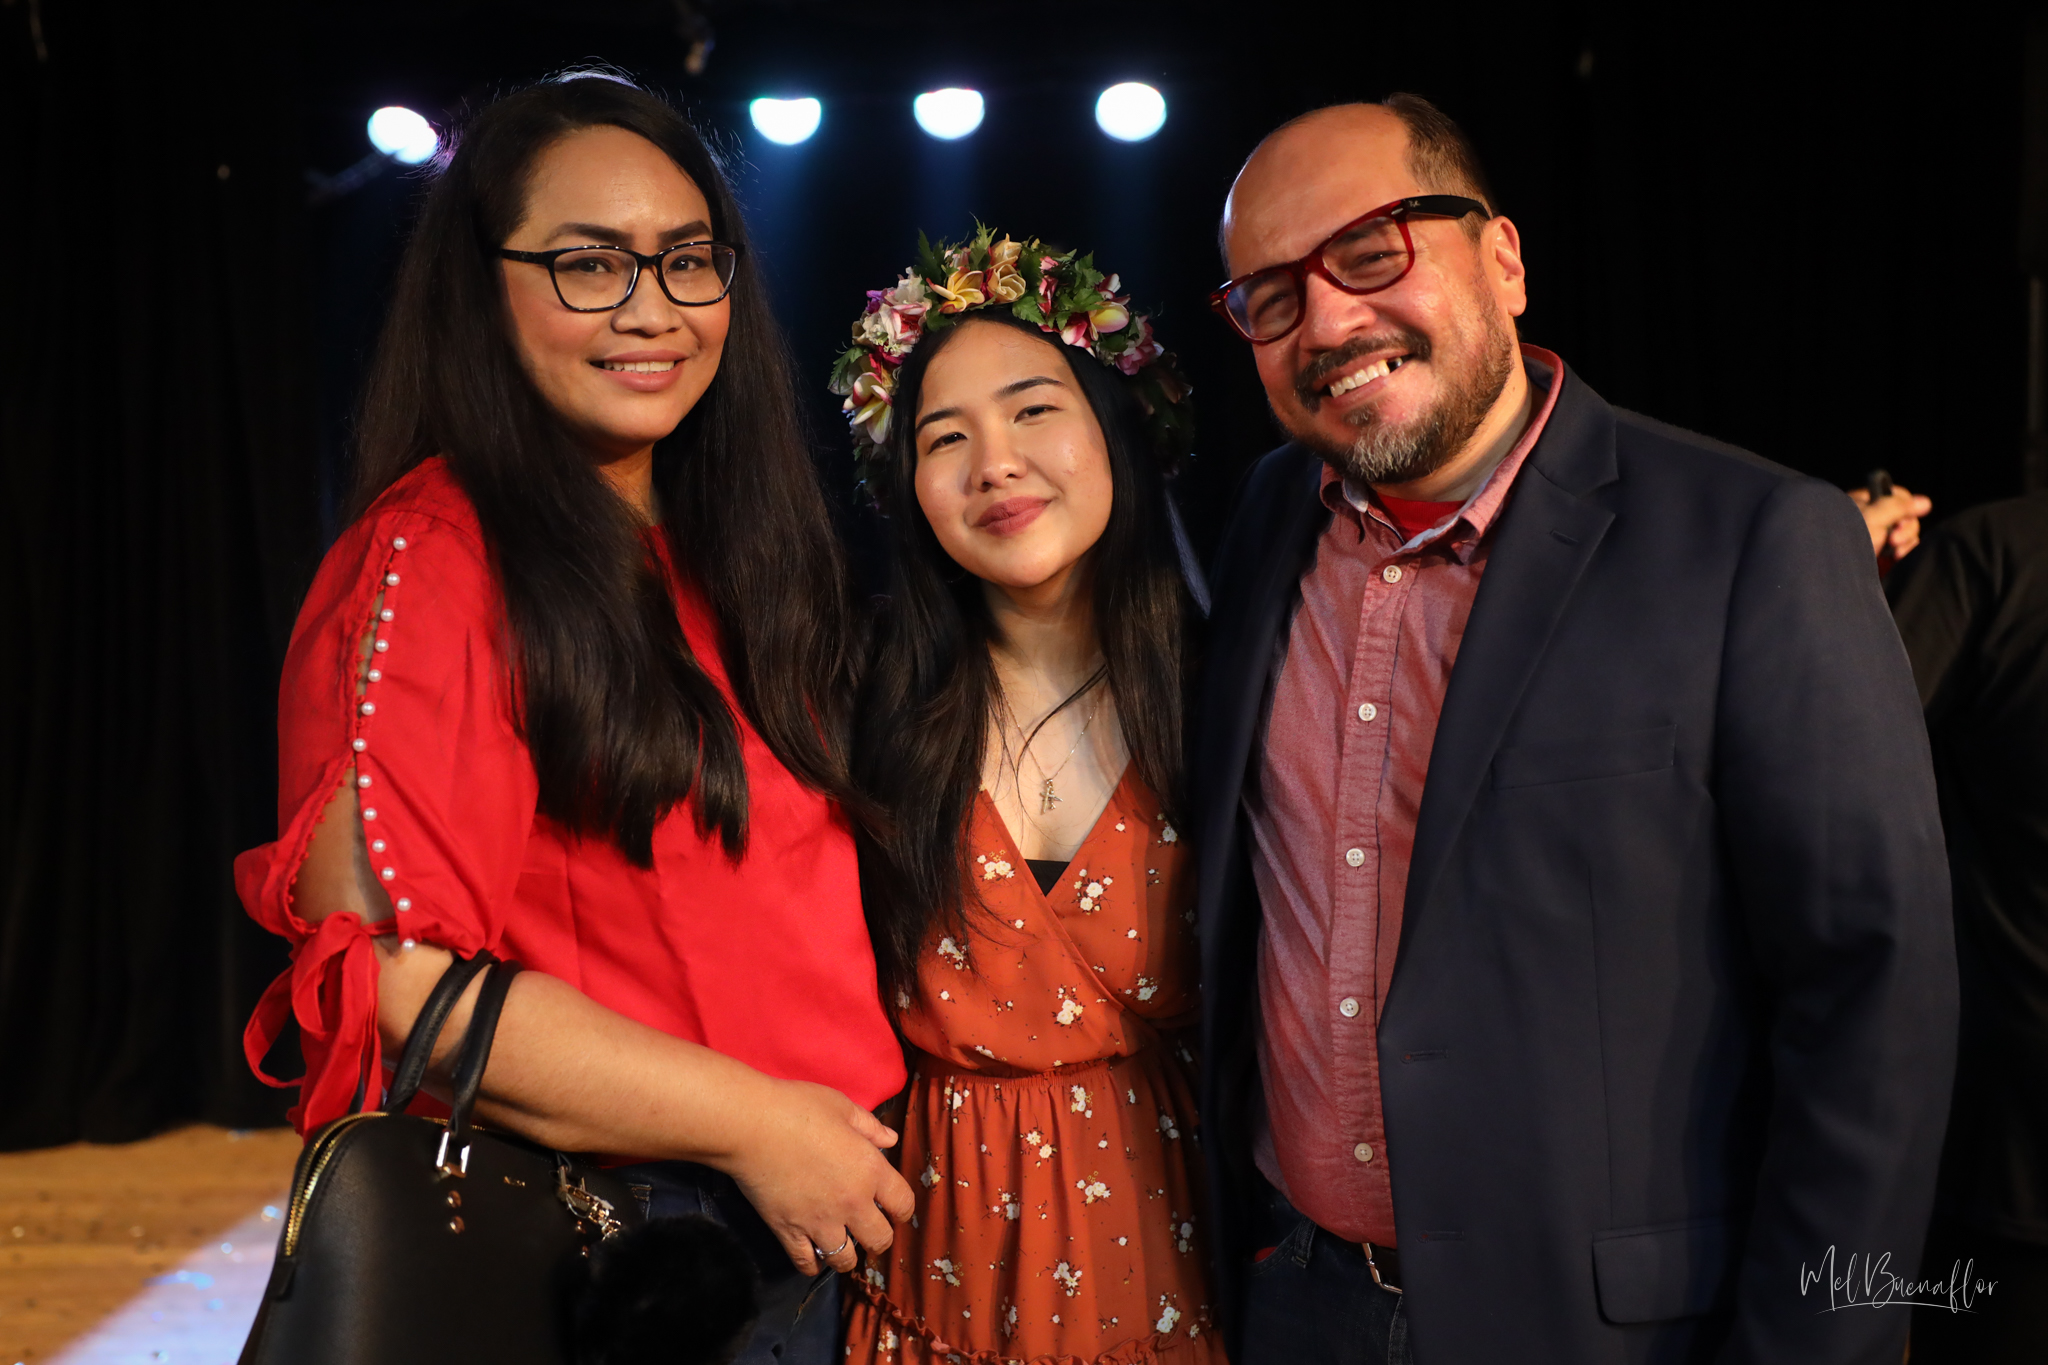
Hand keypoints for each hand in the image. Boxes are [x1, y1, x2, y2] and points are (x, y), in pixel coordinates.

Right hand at [723, 1077, 914, 1275]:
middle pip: (880, 1240)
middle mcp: (851, 1203)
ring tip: (842, 1244)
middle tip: (869, 1229)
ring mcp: (819, 1222)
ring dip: (848, 1255)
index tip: (895, 1208)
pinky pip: (807, 1264)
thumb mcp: (843, 1107)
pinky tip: (813, 1254)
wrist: (751, 1126)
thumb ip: (870, 1127)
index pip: (903, 1204)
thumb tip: (890, 1140)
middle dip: (879, 1238)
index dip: (903, 1209)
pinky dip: (813, 1264)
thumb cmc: (799, 1108)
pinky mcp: (788, 1232)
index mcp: (870, 1170)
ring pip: (845, 1260)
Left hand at [1848, 484, 1931, 561]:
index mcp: (1865, 502)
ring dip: (1906, 542)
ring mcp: (1876, 538)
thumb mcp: (1872, 516)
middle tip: (1893, 540)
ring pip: (1905, 534)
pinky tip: (1898, 559)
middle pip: (1905, 516)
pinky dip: (1905, 553)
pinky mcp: (1880, 557)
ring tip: (1894, 553)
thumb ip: (1899, 506)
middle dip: (1906, 527)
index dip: (1906, 505)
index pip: (1897, 496)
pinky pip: (1902, 550)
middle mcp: (1872, 518)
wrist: (1828, 573)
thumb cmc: (1844, 539)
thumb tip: (1925, 502)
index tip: (1900, 517)